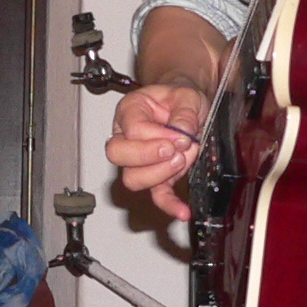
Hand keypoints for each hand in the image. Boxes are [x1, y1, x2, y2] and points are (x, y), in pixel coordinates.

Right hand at [105, 83, 209, 221]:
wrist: (188, 107)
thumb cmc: (180, 99)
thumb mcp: (187, 96)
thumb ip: (184, 113)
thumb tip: (182, 134)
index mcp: (130, 111)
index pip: (132, 129)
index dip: (158, 135)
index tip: (180, 135)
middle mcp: (126, 136)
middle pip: (118, 155)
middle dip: (148, 156)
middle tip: (174, 151)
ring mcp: (137, 160)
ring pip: (132, 178)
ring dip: (160, 174)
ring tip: (181, 160)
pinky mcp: (155, 177)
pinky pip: (156, 195)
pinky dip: (169, 204)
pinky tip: (182, 210)